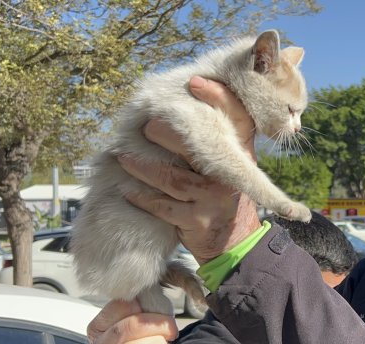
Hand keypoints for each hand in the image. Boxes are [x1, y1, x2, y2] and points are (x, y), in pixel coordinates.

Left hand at [120, 76, 260, 263]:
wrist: (235, 241)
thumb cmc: (221, 193)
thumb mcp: (229, 164)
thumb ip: (211, 140)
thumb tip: (176, 104)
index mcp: (241, 153)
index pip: (235, 118)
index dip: (217, 97)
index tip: (194, 82)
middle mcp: (233, 174)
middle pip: (196, 147)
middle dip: (165, 135)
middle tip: (144, 126)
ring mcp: (216, 197)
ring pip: (172, 178)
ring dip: (143, 168)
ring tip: (123, 157)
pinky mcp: (199, 219)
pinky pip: (163, 206)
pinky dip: (142, 197)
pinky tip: (127, 190)